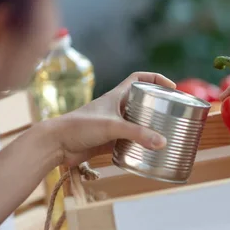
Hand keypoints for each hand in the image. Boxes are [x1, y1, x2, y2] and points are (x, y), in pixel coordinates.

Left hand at [45, 72, 174, 165]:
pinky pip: (130, 141)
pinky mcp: (109, 141)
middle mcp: (116, 108)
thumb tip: (162, 142)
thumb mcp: (112, 127)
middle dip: (158, 105)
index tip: (172, 88)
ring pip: (137, 122)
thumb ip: (138, 134)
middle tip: (173, 113)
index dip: (156, 78)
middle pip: (142, 101)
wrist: (56, 144)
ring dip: (150, 126)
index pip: (139, 78)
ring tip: (166, 133)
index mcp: (116, 96)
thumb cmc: (79, 127)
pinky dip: (140, 144)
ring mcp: (113, 125)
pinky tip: (149, 152)